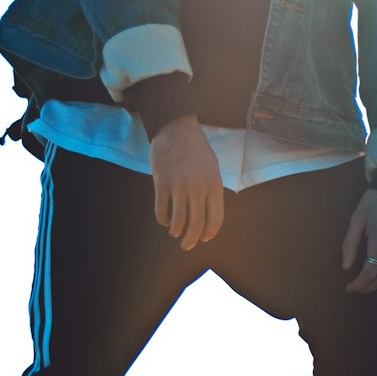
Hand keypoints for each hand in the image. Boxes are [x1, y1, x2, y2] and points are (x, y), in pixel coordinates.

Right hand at [150, 115, 224, 250]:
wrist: (176, 129)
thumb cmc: (196, 150)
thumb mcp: (212, 168)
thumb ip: (212, 191)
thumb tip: (209, 216)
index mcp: (214, 185)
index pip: (215, 218)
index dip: (209, 232)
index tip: (204, 238)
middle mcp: (198, 188)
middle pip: (196, 224)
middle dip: (191, 240)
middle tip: (187, 246)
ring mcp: (179, 186)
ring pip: (178, 221)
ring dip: (176, 232)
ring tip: (175, 232)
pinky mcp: (161, 184)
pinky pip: (161, 211)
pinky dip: (163, 220)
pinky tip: (165, 220)